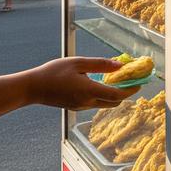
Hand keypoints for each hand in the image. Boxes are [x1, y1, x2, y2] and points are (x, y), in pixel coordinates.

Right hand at [22, 57, 137, 109]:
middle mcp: (87, 102)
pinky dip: (102, 95)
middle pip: (114, 102)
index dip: (131, 90)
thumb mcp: (77, 63)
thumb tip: (120, 66)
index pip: (118, 95)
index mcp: (89, 91)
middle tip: (130, 80)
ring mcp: (81, 107)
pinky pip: (95, 103)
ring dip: (114, 94)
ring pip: (105, 104)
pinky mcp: (75, 107)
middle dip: (126, 93)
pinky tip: (100, 84)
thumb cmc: (52, 72)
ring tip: (117, 80)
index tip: (140, 82)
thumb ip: (100, 64)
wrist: (31, 88)